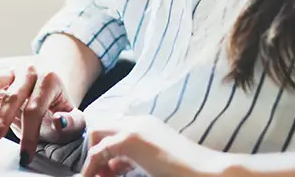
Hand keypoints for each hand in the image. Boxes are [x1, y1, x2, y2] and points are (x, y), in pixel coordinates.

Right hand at [0, 61, 85, 164]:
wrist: (52, 91)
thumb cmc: (60, 109)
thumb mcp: (74, 118)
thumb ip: (71, 122)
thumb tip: (59, 121)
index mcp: (50, 80)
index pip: (36, 108)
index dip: (29, 134)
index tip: (25, 156)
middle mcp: (29, 71)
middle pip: (13, 95)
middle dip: (2, 120)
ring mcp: (11, 71)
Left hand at [82, 116, 233, 176]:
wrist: (203, 171)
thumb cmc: (183, 169)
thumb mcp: (154, 160)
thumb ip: (134, 158)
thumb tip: (113, 164)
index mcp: (146, 124)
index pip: (114, 130)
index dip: (106, 152)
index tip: (109, 172)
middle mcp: (138, 122)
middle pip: (101, 128)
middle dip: (94, 151)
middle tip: (101, 175)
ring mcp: (133, 128)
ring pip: (96, 135)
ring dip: (92, 159)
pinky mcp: (129, 140)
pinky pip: (97, 152)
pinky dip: (91, 168)